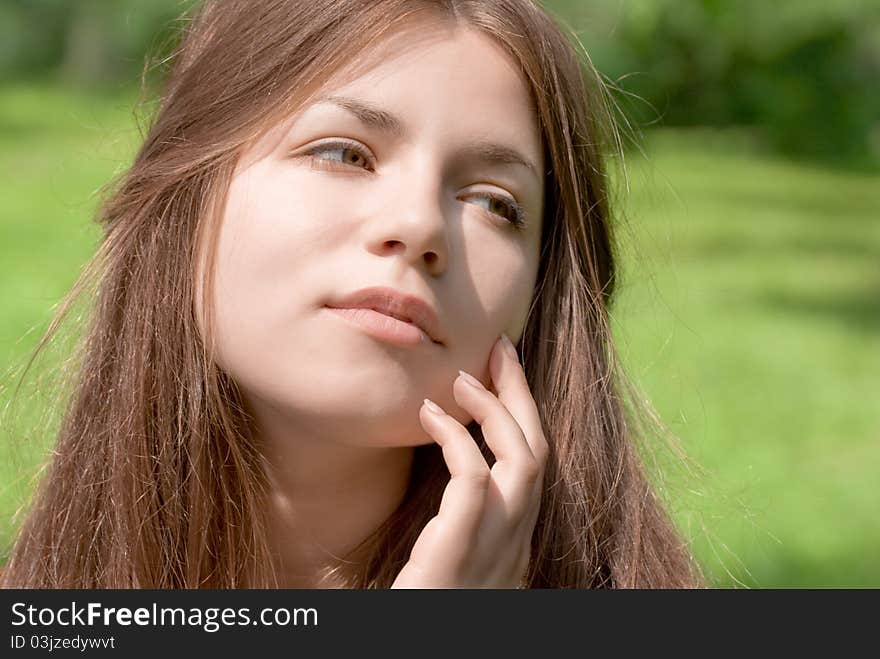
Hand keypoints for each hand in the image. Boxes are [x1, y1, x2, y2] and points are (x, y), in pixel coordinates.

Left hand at [391, 334, 547, 587]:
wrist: (415, 645)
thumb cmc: (422, 605)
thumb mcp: (449, 560)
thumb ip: (457, 521)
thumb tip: (450, 469)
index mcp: (514, 543)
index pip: (534, 467)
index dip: (524, 415)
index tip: (504, 374)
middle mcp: (515, 545)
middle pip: (538, 452)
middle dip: (521, 395)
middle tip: (499, 349)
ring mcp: (494, 552)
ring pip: (522, 461)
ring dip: (496, 410)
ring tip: (463, 376)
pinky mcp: (458, 554)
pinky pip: (472, 481)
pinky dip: (457, 439)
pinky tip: (430, 416)